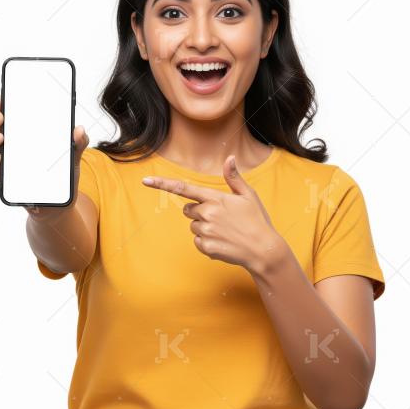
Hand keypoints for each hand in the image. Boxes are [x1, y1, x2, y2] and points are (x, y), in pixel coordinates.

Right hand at [0, 94, 90, 217]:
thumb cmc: (62, 175)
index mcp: (25, 131)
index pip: (10, 111)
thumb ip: (78, 143)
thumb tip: (80, 129)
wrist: (57, 204)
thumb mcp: (72, 157)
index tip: (2, 98)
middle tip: (1, 118)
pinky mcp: (1, 176)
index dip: (2, 102)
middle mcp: (10, 140)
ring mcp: (4, 157)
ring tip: (0, 139)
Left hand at [142, 154, 286, 275]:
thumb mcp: (248, 195)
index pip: (184, 188)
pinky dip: (207, 243)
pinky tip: (223, 242)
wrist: (264, 250)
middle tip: (220, 218)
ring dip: (204, 228)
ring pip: (193, 226)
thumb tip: (229, 158)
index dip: (162, 184)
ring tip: (225, 231)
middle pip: (188, 210)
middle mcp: (208, 213)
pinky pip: (197, 242)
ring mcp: (206, 231)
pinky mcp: (206, 247)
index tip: (145, 180)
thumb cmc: (257, 220)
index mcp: (216, 198)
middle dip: (199, 212)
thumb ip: (233, 178)